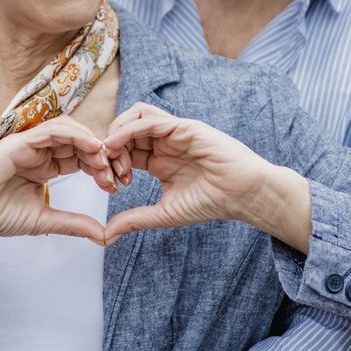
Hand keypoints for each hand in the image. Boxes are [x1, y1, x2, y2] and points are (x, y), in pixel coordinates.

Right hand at [0, 115, 114, 249]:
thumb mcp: (43, 220)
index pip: (79, 157)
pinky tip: (91, 145)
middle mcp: (38, 151)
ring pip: (68, 130)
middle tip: (117, 172)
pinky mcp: (19, 141)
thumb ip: (72, 223)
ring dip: (90, 141)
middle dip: (101, 153)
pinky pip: (52, 130)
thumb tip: (102, 234)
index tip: (115, 184)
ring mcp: (28, 144)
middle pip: (78, 141)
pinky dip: (74, 134)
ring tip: (105, 158)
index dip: (100, 167)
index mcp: (44, 166)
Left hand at [102, 103, 310, 249]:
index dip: (110, 162)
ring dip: (116, 131)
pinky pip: (149, 119)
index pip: (124, 150)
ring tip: (109, 153)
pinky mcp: (183, 126)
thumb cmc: (211, 202)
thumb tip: (107, 235)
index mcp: (158, 160)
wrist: (243, 195)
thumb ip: (135, 219)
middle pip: (125, 130)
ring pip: (135, 115)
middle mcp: (163, 143)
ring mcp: (173, 132)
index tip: (109, 184)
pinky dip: (128, 128)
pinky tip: (116, 144)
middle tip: (107, 170)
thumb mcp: (164, 212)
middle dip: (109, 147)